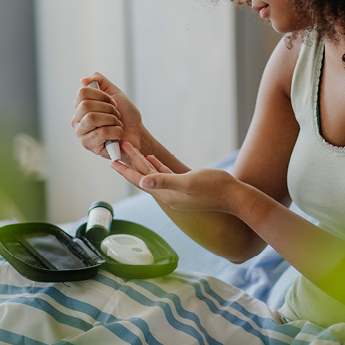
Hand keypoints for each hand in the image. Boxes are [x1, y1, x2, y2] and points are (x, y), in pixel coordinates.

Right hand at [71, 72, 142, 158]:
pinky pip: (101, 132)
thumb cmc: (124, 114)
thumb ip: (99, 80)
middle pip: (86, 105)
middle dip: (109, 109)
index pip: (83, 93)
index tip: (113, 102)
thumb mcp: (114, 92)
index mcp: (80, 106)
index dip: (102, 96)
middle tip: (116, 115)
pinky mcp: (89, 145)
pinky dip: (116, 131)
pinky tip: (117, 135)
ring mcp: (81, 133)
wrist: (136, 132)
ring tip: (117, 124)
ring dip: (112, 120)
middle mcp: (77, 119)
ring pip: (92, 118)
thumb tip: (83, 80)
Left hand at [112, 142, 238, 213]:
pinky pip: (164, 174)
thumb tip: (143, 182)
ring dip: (141, 163)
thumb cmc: (213, 187)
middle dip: (131, 162)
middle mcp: (168, 194)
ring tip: (130, 151)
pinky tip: (152, 158)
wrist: (233, 196)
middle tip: (119, 148)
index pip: (140, 181)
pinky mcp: (184, 185)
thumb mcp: (188, 182)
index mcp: (166, 194)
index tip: (112, 161)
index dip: (126, 170)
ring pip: (152, 174)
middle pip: (144, 176)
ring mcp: (176, 191)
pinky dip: (156, 166)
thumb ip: (165, 181)